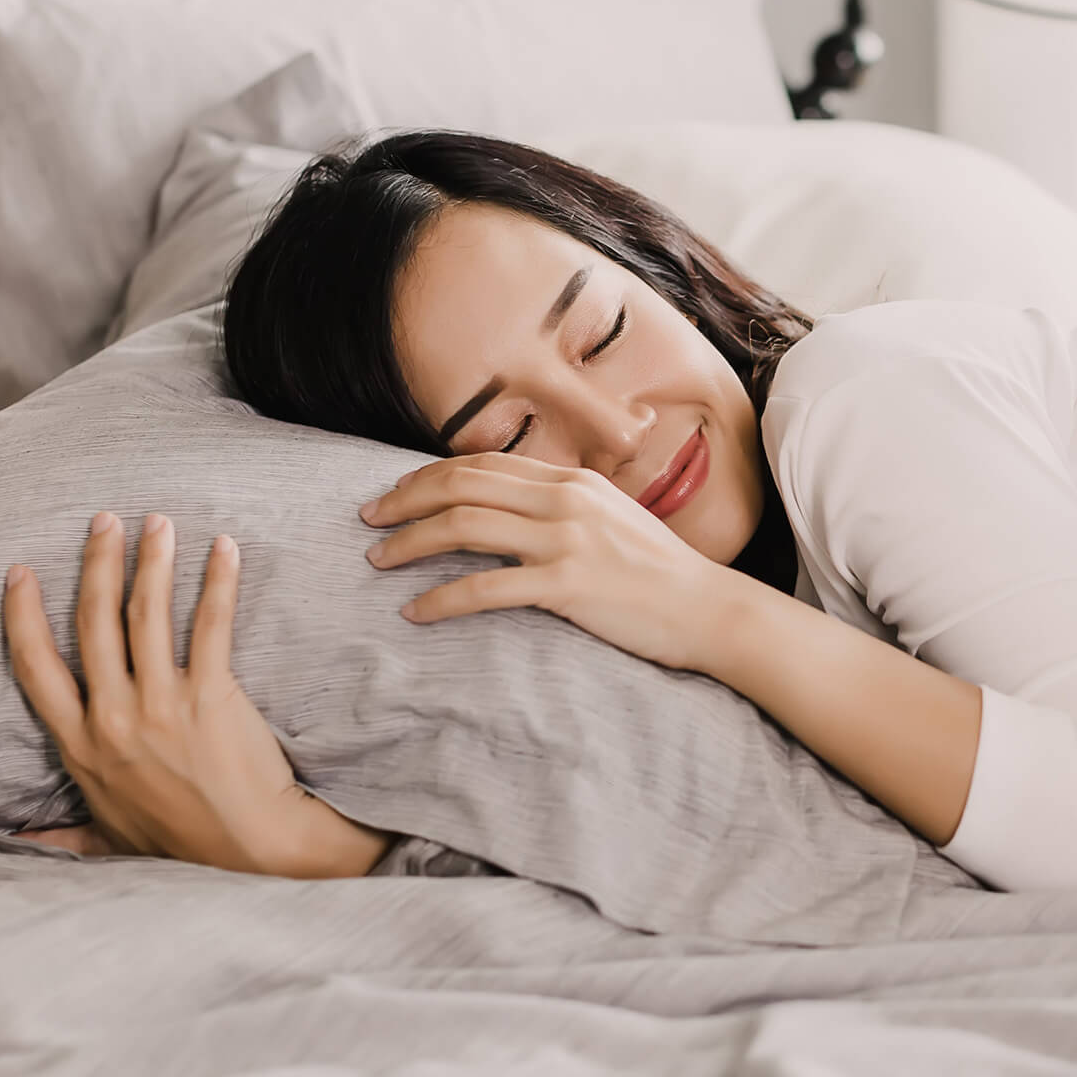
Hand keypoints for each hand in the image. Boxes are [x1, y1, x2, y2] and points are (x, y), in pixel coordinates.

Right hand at [3, 512, 390, 877]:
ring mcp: (161, 704)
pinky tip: (224, 548)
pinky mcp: (212, 696)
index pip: (35, 666)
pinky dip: (218, 580)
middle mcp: (112, 718)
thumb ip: (63, 835)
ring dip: (151, 559)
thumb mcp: (107, 839)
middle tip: (104, 520)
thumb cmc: (181, 844)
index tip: (21, 572)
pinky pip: (212, 623)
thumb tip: (22, 843)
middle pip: (93, 622)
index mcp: (79, 745)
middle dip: (96, 562)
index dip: (23, 615)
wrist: (248, 848)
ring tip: (158, 521)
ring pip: (146, 613)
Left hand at [361, 453, 725, 671]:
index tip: (396, 494)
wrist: (707, 609)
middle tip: (368, 521)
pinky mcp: (568, 585)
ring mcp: (567, 540)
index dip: (429, 475)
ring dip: (410, 543)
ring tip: (377, 560)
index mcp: (574, 481)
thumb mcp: (612, 522)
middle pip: (462, 485)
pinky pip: (485, 588)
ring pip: (464, 526)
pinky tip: (415, 612)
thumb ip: (566, 511)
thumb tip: (513, 517)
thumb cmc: (660, 574)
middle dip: (405, 500)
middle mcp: (566, 500)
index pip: (484, 464)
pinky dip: (441, 599)